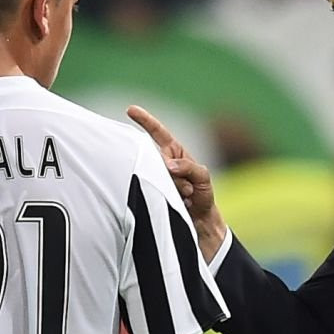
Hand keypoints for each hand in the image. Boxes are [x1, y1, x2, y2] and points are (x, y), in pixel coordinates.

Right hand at [126, 105, 226, 255]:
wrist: (200, 224)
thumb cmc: (203, 197)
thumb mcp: (203, 177)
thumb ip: (188, 167)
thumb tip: (168, 165)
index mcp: (175, 153)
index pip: (158, 133)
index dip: (145, 120)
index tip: (131, 109)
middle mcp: (163, 163)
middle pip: (156, 158)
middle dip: (173, 173)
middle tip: (189, 188)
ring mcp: (156, 178)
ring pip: (157, 175)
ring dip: (176, 188)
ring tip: (187, 197)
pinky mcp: (152, 193)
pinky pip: (154, 190)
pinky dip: (170, 197)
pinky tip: (180, 204)